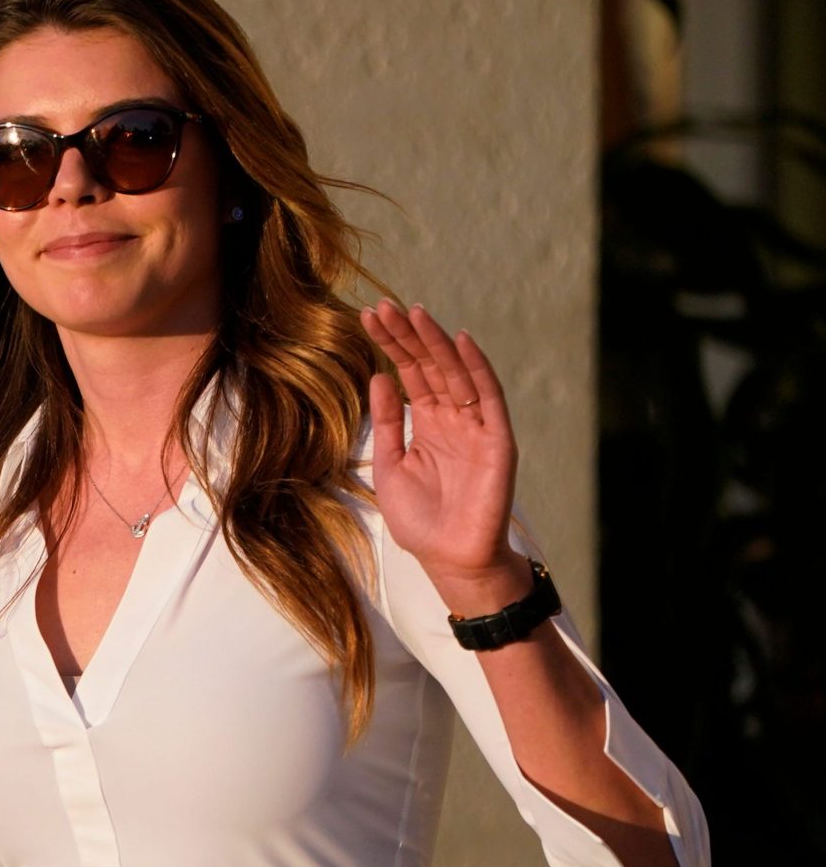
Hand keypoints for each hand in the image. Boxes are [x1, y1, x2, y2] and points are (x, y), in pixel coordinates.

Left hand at [360, 300, 526, 611]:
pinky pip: (489, 397)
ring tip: (413, 313)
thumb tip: (379, 379)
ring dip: (436, 343)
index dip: (391, 347)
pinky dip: (476, 368)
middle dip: (408, 337)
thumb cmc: (422, 520)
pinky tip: (460, 341)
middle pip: (431, 367)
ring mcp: (477, 427)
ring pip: (457, 374)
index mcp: (429, 425)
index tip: (368, 318)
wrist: (451, 559)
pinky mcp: (498, 440)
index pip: (410, 375)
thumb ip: (389, 423)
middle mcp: (455, 420)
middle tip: (384, 307)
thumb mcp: (392, 466)